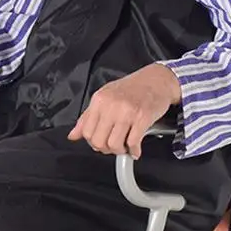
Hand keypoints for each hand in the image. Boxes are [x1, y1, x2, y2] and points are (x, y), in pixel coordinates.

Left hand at [67, 64, 181, 158]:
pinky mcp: (143, 117)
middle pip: (98, 141)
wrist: (157, 79)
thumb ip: (87, 117)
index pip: (86, 132)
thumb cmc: (131, 88)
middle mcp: (111, 105)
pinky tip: (135, 148)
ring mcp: (127, 111)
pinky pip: (133, 142)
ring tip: (125, 146)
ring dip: (120, 150)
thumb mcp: (104, 97)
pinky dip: (134, 150)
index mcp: (99, 100)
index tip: (101, 142)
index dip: (93, 142)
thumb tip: (73, 135)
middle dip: (106, 149)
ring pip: (114, 145)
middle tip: (113, 146)